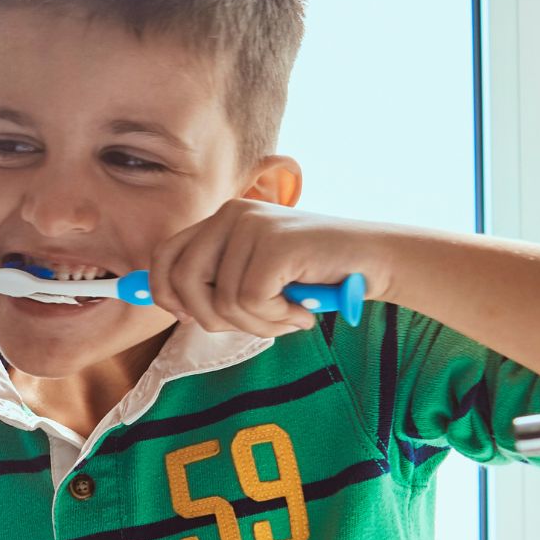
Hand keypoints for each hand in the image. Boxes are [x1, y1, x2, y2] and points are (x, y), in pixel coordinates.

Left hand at [147, 199, 396, 336]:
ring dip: (255, 324)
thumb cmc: (314, 276)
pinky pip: (250, 302)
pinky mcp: (274, 243)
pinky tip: (301, 311)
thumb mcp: (256, 275)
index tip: (188, 318)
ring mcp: (253, 225)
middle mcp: (232, 215)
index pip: (164, 256)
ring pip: (219, 300)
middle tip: (254, 323)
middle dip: (212, 318)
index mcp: (222, 220)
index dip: (165, 294)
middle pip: (182, 281)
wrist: (375, 261)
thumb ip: (218, 282)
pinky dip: (275, 318)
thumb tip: (170, 306)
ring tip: (287, 316)